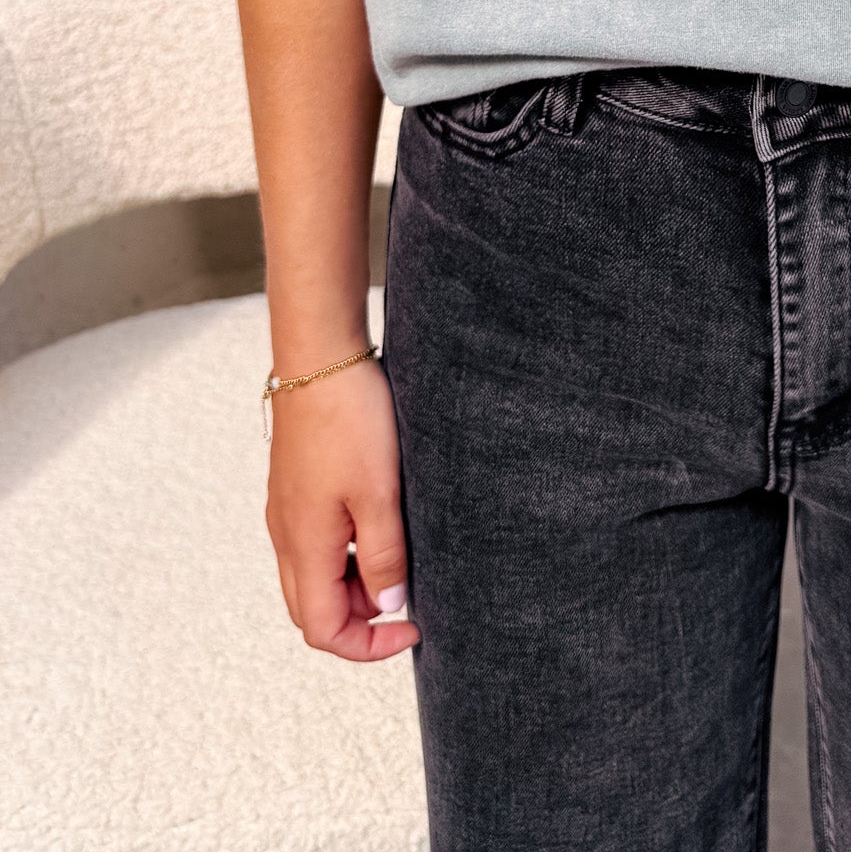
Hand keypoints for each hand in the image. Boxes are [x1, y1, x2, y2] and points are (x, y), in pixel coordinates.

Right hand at [265, 355, 418, 661]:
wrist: (321, 358)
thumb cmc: (350, 421)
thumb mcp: (380, 494)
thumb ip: (384, 556)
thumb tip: (388, 605)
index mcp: (303, 546)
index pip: (321, 631)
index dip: (367, 645)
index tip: (412, 628)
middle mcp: (286, 536)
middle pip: (313, 609)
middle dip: (361, 618)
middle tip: (409, 593)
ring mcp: (287, 511)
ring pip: (314, 575)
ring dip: (355, 582)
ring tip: (402, 552)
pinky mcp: (295, 488)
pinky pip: (316, 542)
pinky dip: (347, 551)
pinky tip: (380, 521)